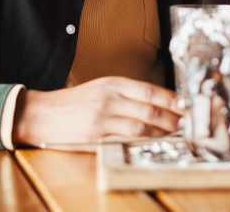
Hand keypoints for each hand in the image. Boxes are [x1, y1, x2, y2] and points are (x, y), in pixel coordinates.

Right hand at [13, 76, 182, 147]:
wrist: (42, 113)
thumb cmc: (75, 102)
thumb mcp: (101, 88)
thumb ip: (127, 93)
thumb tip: (157, 102)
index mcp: (113, 84)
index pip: (151, 90)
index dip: (172, 100)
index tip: (186, 106)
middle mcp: (110, 98)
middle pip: (150, 109)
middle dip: (173, 119)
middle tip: (187, 125)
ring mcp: (102, 118)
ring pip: (141, 127)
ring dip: (161, 133)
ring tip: (174, 136)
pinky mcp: (95, 136)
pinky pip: (124, 140)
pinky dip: (141, 143)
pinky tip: (152, 144)